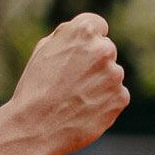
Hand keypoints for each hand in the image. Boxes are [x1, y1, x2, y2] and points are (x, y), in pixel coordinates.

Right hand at [3, 13, 128, 154]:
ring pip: (111, 74)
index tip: (78, 54)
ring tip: (74, 99)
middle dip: (93, 62)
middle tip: (71, 82)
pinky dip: (104, 102)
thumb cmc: (34, 88)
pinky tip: (83, 110)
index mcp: (83, 31)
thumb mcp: (44, 50)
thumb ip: (68, 37)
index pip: (98, 26)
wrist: (35, 127)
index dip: (86, 41)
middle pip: (106, 50)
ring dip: (99, 83)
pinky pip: (116, 96)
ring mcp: (115, 74)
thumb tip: (86, 36)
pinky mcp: (121, 97)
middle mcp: (103, 48)